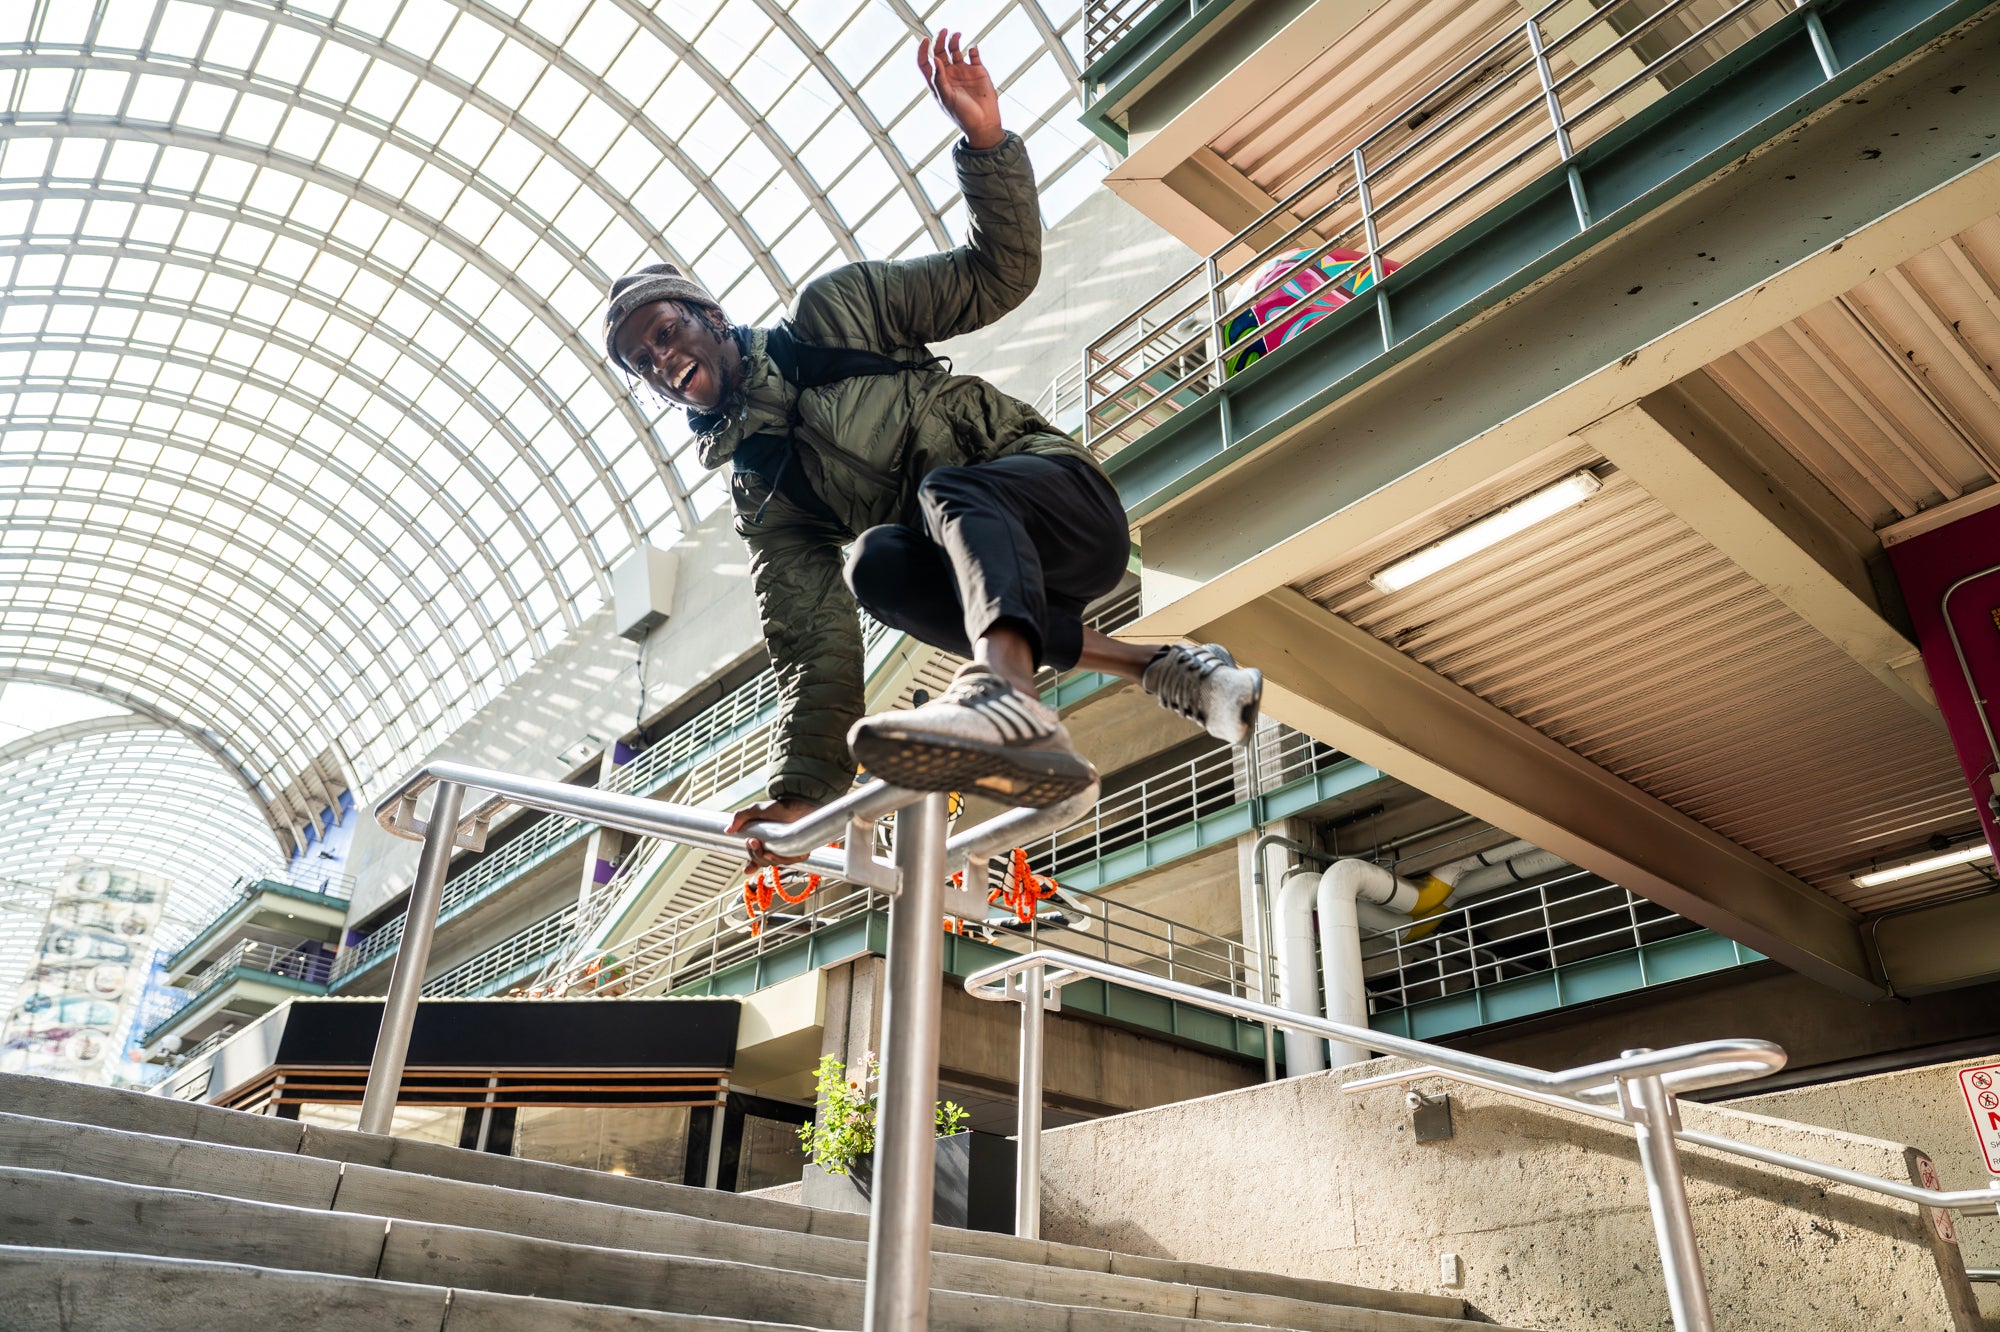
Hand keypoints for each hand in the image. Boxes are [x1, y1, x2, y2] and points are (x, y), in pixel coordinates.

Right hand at [728, 797, 821, 868]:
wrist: (798, 803)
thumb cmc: (779, 807)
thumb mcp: (756, 810)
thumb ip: (740, 817)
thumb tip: (728, 830)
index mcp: (764, 843)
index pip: (756, 859)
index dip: (751, 866)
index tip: (746, 869)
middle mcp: (775, 849)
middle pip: (762, 861)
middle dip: (754, 854)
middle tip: (751, 841)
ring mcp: (787, 851)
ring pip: (773, 863)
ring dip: (764, 857)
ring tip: (760, 846)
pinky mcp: (799, 852)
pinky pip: (789, 862)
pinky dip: (780, 859)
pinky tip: (772, 853)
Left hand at [917, 29, 1002, 149]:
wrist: (984, 123)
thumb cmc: (962, 115)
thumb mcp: (946, 98)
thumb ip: (939, 79)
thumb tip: (934, 58)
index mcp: (937, 82)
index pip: (925, 62)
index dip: (922, 50)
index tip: (925, 40)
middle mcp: (948, 74)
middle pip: (939, 52)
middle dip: (939, 40)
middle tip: (943, 32)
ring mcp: (963, 71)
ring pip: (955, 49)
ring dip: (954, 40)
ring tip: (957, 35)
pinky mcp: (977, 70)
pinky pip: (973, 54)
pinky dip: (972, 49)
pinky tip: (972, 51)